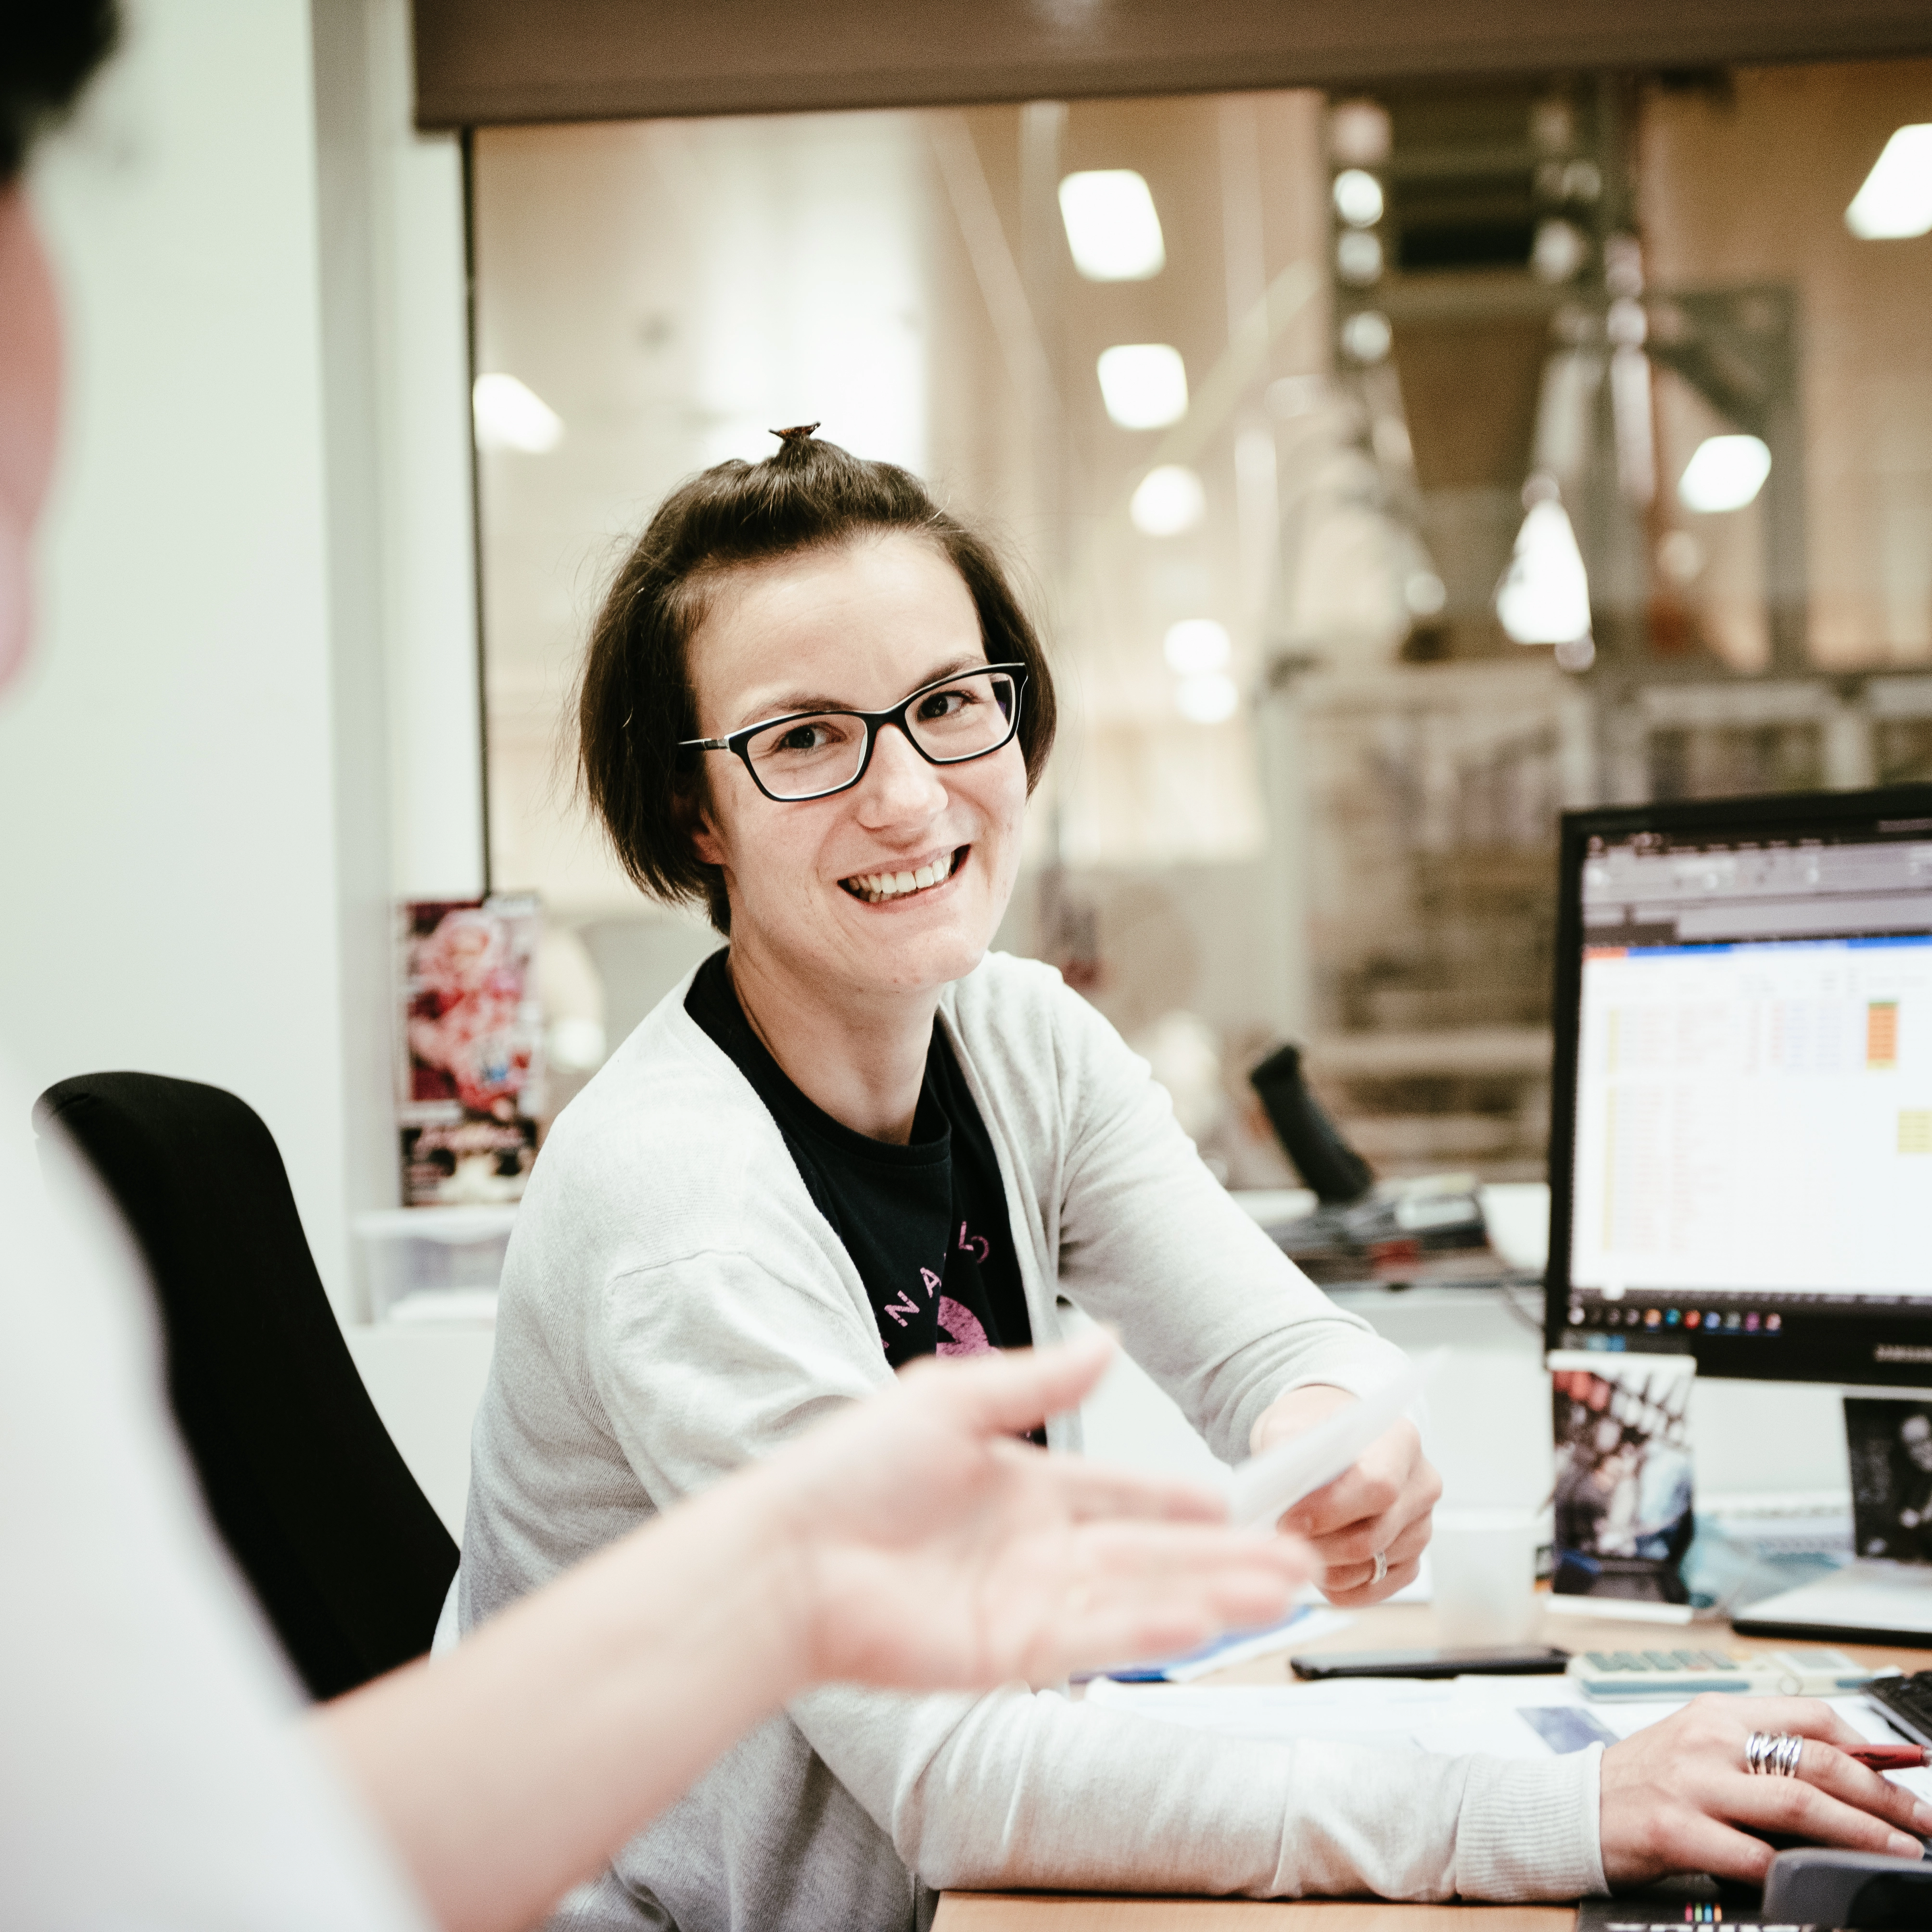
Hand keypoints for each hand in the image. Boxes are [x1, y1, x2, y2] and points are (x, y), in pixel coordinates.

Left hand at [763, 1333, 1315, 1689]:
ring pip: (1142, 1600)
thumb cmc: (848, 1470)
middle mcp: (1037, 1549)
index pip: (1128, 1494)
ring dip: (1213, 1597)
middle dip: (1228, 1558)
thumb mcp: (949, 1399)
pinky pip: (1098, 1640)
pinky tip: (1206, 1622)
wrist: (785, 1554)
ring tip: (1283, 1594)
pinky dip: (1153, 1631)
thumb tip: (1107, 1339)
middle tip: (1298, 1562)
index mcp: (1026, 1487)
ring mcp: (1029, 1604)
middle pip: (1153, 1553)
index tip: (1242, 1505)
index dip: (1185, 1502)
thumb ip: (1037, 1379)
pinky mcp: (1009, 1652)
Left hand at [1249, 1382, 1439, 1604]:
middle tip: (1280, 1539)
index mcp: (1400, 1441)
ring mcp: (1419, 1527)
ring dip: (1323, 1565)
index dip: (1331, 1510)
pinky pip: (1372, 1589)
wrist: (1328, 1445)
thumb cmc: (1312, 1432)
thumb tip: (1276, 1482)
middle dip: (1319, 1545)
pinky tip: (1315, 1561)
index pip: (1377, 1486)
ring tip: (1295, 1544)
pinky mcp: (1410, 1561)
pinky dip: (1336, 1584)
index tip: (1289, 1520)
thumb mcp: (1293, 1425)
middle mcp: (1421, 1486)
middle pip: (1372, 1536)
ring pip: (1369, 1567)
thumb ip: (1287, 1449)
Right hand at [1601, 1695, 1931, 1884]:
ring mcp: (1691, 1783)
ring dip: (1861, 1832)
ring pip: (1797, 1804)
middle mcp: (1707, 1739)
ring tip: (1899, 1849)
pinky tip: (1820, 1878)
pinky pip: (1753, 1854)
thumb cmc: (1644, 1782)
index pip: (1811, 1715)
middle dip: (1883, 1796)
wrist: (1573, 1808)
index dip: (1870, 1748)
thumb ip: (1760, 1753)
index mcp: (1717, 1712)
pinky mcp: (1676, 1830)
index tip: (1909, 1772)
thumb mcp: (1701, 1748)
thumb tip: (1846, 1777)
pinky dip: (1795, 1869)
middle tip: (1921, 1822)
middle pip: (1817, 1760)